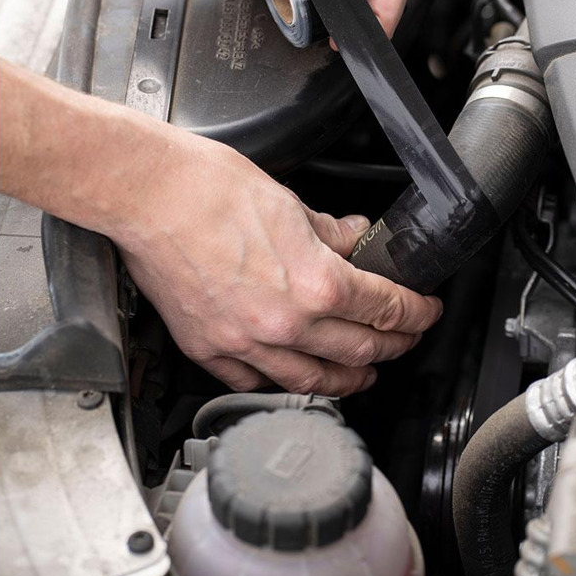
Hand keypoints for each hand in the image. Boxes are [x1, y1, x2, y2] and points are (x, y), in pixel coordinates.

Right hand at [112, 127, 442, 395]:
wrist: (150, 196)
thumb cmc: (210, 189)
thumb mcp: (291, 203)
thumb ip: (330, 232)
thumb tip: (354, 237)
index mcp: (317, 283)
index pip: (386, 308)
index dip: (416, 312)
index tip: (425, 311)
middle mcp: (285, 323)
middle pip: (358, 350)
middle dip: (392, 346)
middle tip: (404, 339)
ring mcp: (245, 343)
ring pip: (311, 382)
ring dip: (346, 381)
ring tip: (362, 375)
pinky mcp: (209, 349)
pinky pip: (255, 385)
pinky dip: (283, 387)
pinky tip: (296, 381)